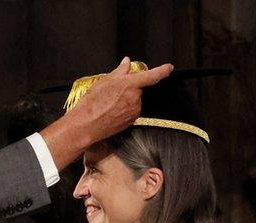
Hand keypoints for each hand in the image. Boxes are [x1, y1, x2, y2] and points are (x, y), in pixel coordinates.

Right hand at [40, 57, 173, 169]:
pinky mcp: (131, 121)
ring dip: (125, 99)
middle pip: (138, 89)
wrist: (86, 125)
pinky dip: (123, 109)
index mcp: (130, 85)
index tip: (169, 68)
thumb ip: (119, 71)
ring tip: (109, 102)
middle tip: (113, 90)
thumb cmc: (92, 102)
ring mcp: (134, 111)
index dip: (162, 71)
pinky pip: (131, 111)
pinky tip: (111, 111)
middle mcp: (135, 98)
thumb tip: (127, 62)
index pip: (151, 76)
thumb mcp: (104, 81)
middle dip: (129, 88)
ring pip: (134, 100)